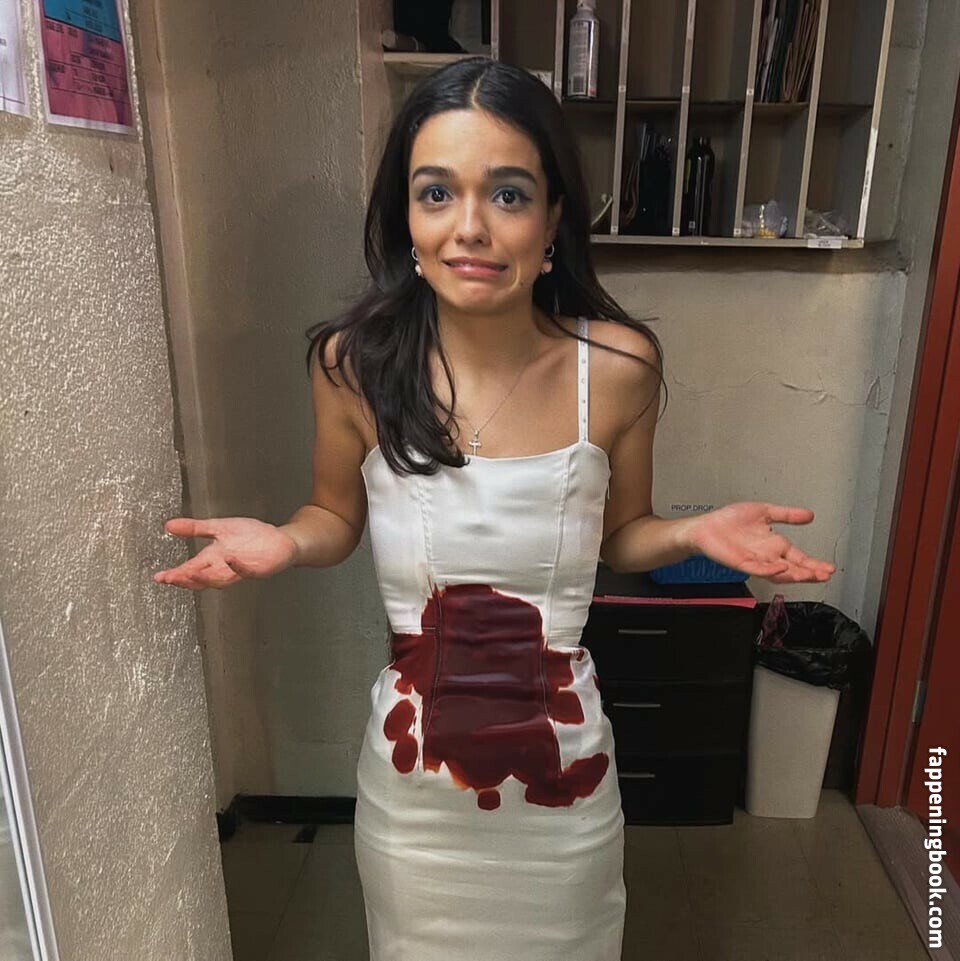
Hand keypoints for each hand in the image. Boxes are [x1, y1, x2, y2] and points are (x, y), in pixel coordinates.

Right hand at [153, 516, 298, 589]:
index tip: (160, 577)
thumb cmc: (252, 536)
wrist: (280, 540)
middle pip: (202, 578)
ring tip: (191, 574)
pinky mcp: (258, 568)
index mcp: (214, 558)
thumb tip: (169, 526)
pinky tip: (230, 560)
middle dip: (186, 578)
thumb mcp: (219, 527)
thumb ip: (195, 528)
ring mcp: (240, 569)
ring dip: (206, 577)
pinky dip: (237, 566)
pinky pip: (246, 570)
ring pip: (221, 579)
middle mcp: (224, 567)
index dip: (175, 574)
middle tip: (172, 578)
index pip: (191, 569)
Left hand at [682, 502, 835, 583]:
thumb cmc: (730, 520)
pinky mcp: (741, 562)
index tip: (828, 568)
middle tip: (824, 575)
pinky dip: (770, 570)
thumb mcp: (764, 511)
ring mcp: (755, 560)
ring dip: (794, 574)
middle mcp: (767, 555)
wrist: (706, 526)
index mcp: (774, 544)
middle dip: (809, 572)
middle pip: (793, 568)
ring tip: (809, 574)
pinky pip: (758, 569)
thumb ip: (787, 515)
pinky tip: (781, 567)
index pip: (798, 557)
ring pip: (778, 573)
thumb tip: (809, 515)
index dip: (813, 563)